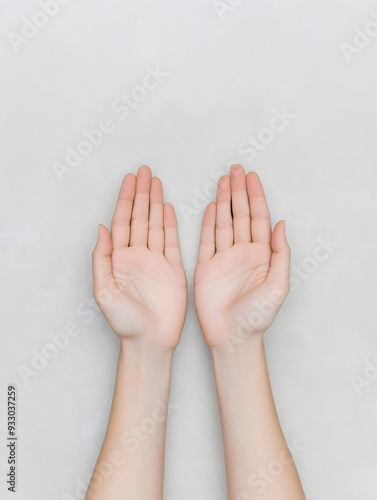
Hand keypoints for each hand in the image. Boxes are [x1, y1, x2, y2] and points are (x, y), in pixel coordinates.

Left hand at [92, 166, 186, 351]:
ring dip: (156, 203)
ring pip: (156, 225)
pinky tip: (168, 208)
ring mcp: (156, 261)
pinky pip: (172, 242)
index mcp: (119, 259)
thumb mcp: (104, 290)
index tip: (130, 179)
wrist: (149, 341)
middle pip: (139, 217)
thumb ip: (101, 258)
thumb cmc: (124, 322)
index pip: (122, 222)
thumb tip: (100, 228)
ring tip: (156, 182)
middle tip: (145, 171)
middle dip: (141, 194)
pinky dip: (171, 224)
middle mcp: (137, 256)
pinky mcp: (173, 269)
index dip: (126, 199)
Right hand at [194, 164, 289, 352]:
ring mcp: (223, 258)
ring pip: (223, 223)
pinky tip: (210, 207)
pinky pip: (206, 240)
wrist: (233, 337)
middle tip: (236, 170)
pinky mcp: (206, 267)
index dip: (255, 196)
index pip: (258, 218)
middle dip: (239, 191)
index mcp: (261, 255)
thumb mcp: (278, 284)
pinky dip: (207, 223)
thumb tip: (281, 223)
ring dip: (223, 201)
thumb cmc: (257, 316)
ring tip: (223, 181)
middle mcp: (242, 253)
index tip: (252, 177)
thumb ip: (280, 253)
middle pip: (240, 214)